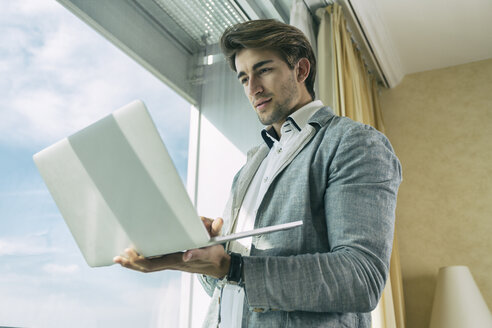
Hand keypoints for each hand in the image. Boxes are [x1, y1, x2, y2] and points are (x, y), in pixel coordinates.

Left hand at [113, 217, 229, 277]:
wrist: (218, 266)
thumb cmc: (215, 253)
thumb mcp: (216, 241)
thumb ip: (214, 231)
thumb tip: (214, 222)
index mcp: (182, 258)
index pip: (161, 260)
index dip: (146, 257)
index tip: (135, 251)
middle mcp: (174, 263)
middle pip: (149, 266)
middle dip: (134, 262)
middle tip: (120, 255)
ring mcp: (171, 264)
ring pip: (148, 267)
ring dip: (133, 264)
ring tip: (118, 259)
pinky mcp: (169, 262)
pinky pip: (151, 265)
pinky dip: (138, 263)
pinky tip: (129, 259)